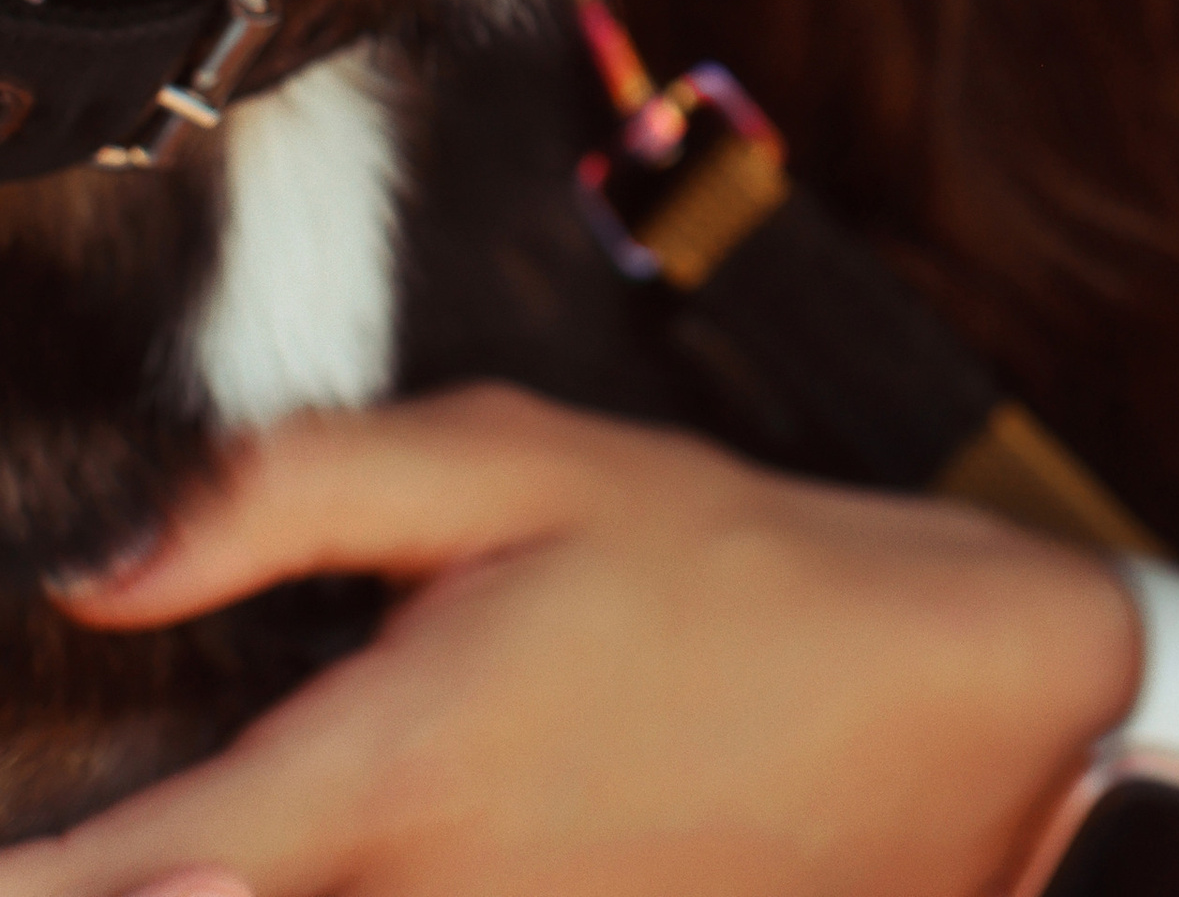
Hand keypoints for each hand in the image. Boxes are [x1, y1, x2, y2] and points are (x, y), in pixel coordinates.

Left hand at [2, 384, 1135, 896]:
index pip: (134, 875)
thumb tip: (108, 562)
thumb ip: (293, 494)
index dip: (32, 868)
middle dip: (138, 858)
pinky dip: (349, 879)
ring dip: (238, 863)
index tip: (0, 832)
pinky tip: (369, 826)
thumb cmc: (743, 577)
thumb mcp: (526, 465)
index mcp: (387, 769)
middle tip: (91, 810)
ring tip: (270, 798)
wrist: (941, 719)